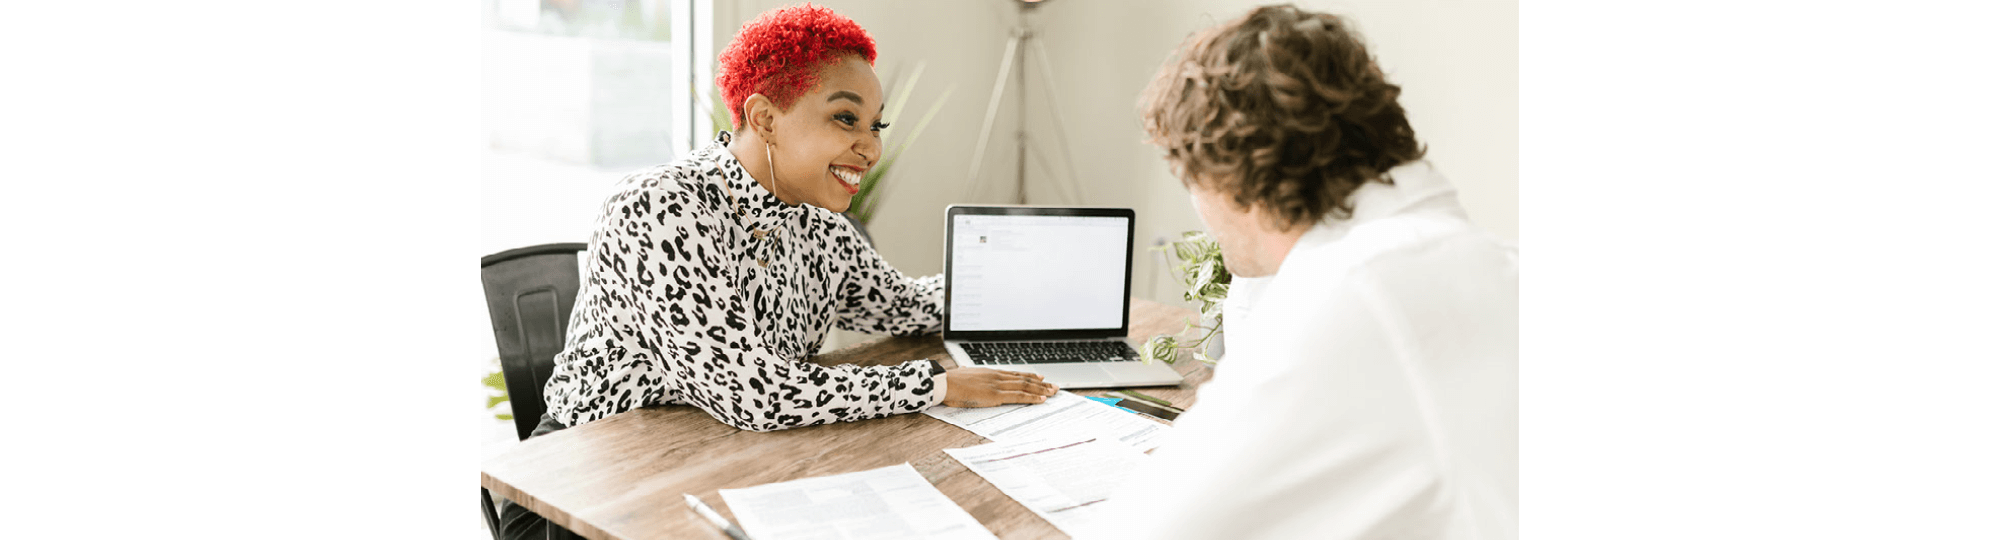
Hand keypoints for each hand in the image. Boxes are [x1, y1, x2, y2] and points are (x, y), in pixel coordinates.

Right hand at [941, 368, 1057, 407]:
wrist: (945, 383)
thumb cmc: (951, 381)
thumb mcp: (963, 374)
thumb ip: (970, 374)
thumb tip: (967, 372)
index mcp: (990, 372)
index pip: (1015, 374)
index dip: (1029, 376)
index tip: (1040, 378)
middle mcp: (997, 376)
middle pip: (1024, 379)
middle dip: (1041, 384)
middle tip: (1054, 386)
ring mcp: (998, 385)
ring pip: (1025, 387)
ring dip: (1042, 390)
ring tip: (1054, 392)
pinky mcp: (996, 395)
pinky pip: (1019, 396)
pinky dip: (1032, 398)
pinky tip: (1042, 399)